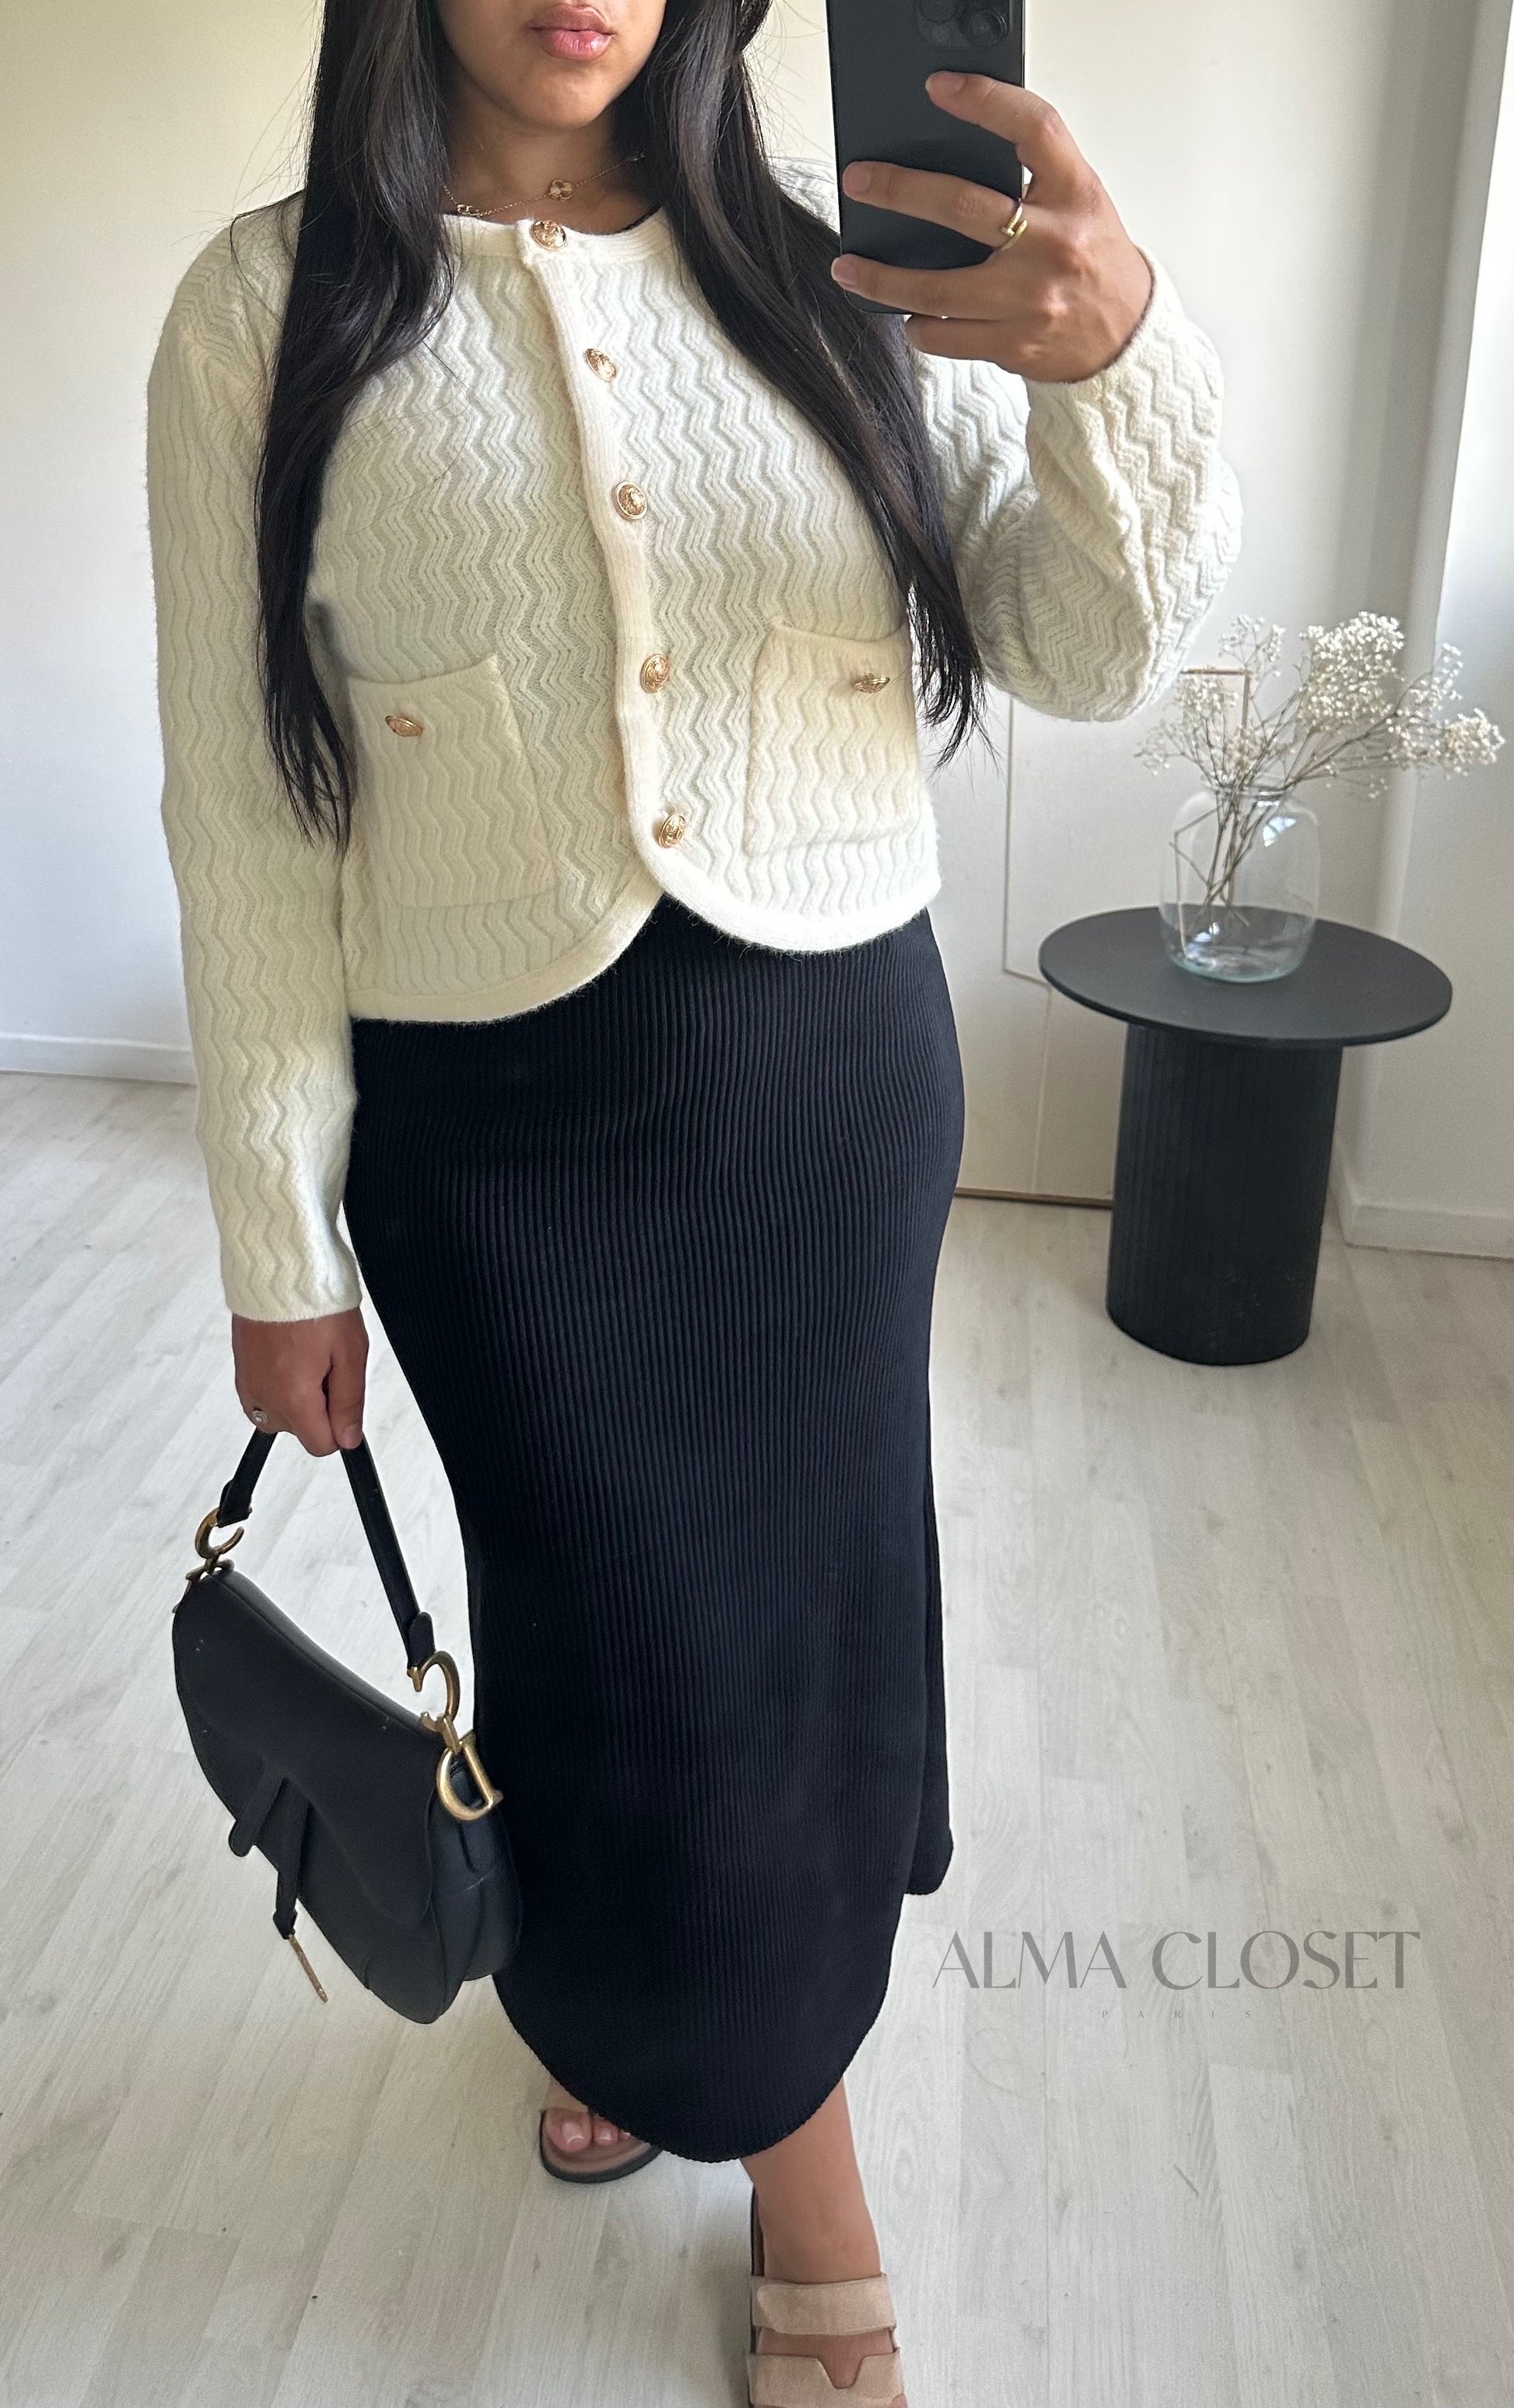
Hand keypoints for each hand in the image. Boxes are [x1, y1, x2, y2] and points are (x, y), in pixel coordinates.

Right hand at [232, 1307, 368, 1455]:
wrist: (279, 1266)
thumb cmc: (315, 1302)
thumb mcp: (350, 1353)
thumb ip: (349, 1403)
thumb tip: (348, 1438)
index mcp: (293, 1398)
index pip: (320, 1445)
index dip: (339, 1427)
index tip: (343, 1398)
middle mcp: (264, 1396)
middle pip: (299, 1430)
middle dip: (318, 1408)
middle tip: (327, 1365)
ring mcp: (248, 1382)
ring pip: (279, 1414)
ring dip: (297, 1397)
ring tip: (309, 1357)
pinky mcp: (241, 1368)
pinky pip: (262, 1394)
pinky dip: (279, 1384)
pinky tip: (291, 1355)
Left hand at [832, 74, 1154, 382]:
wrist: (1125, 334)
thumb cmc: (1092, 257)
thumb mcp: (1079, 200)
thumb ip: (1031, 176)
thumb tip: (950, 153)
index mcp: (1075, 193)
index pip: (1034, 129)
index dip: (986, 102)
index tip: (940, 89)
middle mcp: (1054, 244)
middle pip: (962, 208)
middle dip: (900, 191)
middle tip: (860, 182)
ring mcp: (1030, 300)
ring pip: (936, 289)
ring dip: (882, 279)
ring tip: (848, 268)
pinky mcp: (1013, 345)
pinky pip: (946, 335)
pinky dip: (919, 325)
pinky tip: (907, 314)